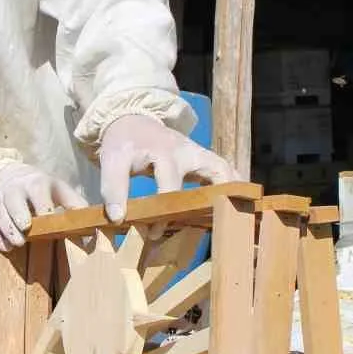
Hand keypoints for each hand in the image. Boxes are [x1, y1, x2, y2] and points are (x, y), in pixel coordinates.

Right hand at [0, 162, 87, 251]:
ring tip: (17, 243)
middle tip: (26, 230)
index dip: (42, 204)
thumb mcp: (61, 192)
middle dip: (18, 215)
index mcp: (36, 182)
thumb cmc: (43, 190)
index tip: (47, 217)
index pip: (37, 190)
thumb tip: (93, 231)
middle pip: (13, 199)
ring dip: (6, 228)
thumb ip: (76, 207)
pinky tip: (4, 247)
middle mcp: (15, 189)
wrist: (12, 177)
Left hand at [98, 114, 238, 222]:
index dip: (164, 210)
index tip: (155, 232)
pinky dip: (234, 186)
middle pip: (214, 170)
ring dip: (234, 190)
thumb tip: (119, 218)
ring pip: (225, 170)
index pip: (170, 182)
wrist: (134, 121)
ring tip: (240, 215)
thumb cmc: (124, 144)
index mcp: (164, 152)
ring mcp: (199, 154)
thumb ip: (113, 188)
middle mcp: (187, 151)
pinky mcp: (203, 160)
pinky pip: (225, 172)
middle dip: (216, 196)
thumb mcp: (112, 161)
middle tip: (218, 220)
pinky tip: (239, 206)